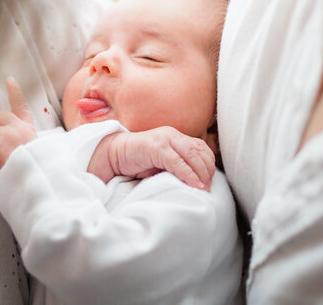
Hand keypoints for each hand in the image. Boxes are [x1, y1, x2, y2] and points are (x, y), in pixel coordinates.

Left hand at [0, 77, 37, 176]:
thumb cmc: (34, 178)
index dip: (15, 93)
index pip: (21, 108)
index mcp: (30, 133)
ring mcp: (8, 135)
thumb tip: (2, 144)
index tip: (9, 80)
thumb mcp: (33, 156)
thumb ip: (20, 145)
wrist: (39, 189)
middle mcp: (20, 129)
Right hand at [87, 127, 215, 190]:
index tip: (209, 181)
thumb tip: (196, 182)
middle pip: (200, 151)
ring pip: (192, 154)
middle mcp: (172, 134)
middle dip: (207, 171)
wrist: (112, 154)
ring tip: (203, 188)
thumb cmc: (137, 162)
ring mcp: (163, 138)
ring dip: (200, 173)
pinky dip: (188, 174)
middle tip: (208, 188)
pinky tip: (193, 185)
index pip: (201, 147)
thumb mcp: (161, 164)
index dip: (209, 164)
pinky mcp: (155, 146)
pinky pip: (177, 161)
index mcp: (175, 137)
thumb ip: (177, 166)